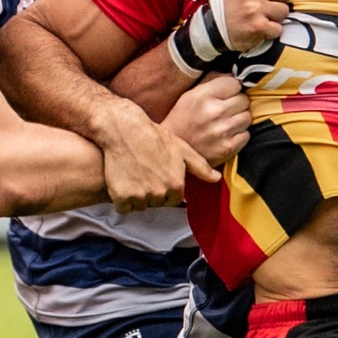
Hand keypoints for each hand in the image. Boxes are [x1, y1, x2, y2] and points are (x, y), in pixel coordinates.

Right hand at [98, 102, 217, 210]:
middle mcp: (159, 193)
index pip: (173, 200)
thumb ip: (201, 167)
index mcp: (175, 184)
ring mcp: (139, 196)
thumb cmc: (152, 136)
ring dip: (136, 197)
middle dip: (151, 193)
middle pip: (156, 203)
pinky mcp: (121, 196)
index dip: (165, 188)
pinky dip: (121, 199)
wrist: (123, 130)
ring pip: (140, 206)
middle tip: (144, 173)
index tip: (158, 176)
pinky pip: (123, 208)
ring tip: (133, 175)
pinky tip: (122, 182)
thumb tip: (216, 178)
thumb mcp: (181, 149)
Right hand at [162, 73, 249, 165]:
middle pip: (244, 100)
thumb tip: (234, 75)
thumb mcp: (190, 95)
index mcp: (203, 96)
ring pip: (247, 117)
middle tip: (224, 110)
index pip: (235, 83)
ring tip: (225, 123)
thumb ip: (212, 82)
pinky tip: (226, 135)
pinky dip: (238, 135)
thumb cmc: (182, 119)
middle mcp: (215, 112)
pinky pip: (246, 135)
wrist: (173, 150)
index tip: (224, 94)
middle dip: (236, 103)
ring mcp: (223, 131)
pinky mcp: (228, 147)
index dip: (230, 88)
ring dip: (238, 119)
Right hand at [218, 0, 291, 46]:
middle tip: (267, 4)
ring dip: (275, 16)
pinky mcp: (257, 26)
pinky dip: (271, 31)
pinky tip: (260, 28)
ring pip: (284, 10)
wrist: (210, 27)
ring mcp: (255, 8)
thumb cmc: (226, 1)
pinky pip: (278, 28)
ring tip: (262, 16)